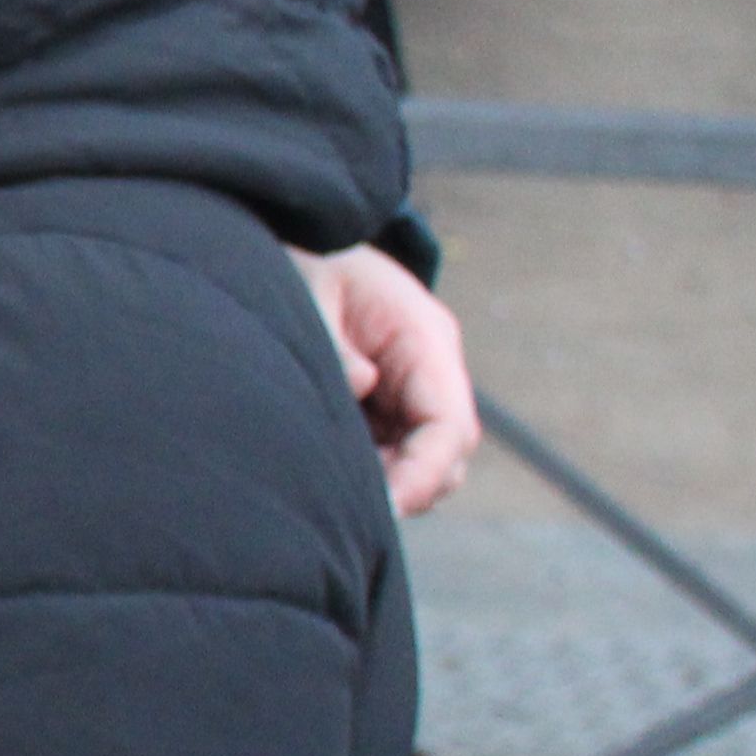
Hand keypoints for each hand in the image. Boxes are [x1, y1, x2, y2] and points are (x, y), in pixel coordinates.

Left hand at [296, 243, 477, 517]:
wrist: (306, 245)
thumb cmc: (309, 263)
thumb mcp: (310, 289)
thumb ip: (332, 340)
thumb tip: (359, 384)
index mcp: (424, 339)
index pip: (449, 425)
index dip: (424, 473)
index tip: (385, 506)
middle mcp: (428, 370)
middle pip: (444, 455)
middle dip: (406, 488)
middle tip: (344, 509)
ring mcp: (409, 390)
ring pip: (418, 460)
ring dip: (383, 482)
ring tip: (325, 487)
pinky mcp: (384, 405)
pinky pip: (390, 452)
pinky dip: (365, 470)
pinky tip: (320, 471)